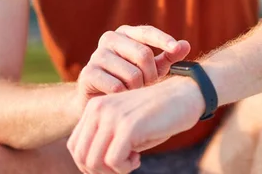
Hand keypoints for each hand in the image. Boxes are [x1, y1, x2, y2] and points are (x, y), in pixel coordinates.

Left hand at [68, 76, 204, 173]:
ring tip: (131, 161)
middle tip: (123, 165)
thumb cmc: (159, 114)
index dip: (90, 163)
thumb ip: (106, 140)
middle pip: (81, 156)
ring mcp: (113, 116)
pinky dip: (125, 168)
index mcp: (95, 107)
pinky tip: (138, 158)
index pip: (75, 145)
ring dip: (113, 171)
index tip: (114, 162)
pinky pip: (113, 161)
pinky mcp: (128, 126)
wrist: (186, 94)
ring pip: (94, 161)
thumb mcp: (126, 125)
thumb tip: (90, 167)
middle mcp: (99, 109)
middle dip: (100, 170)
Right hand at [76, 25, 190, 111]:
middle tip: (149, 85)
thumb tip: (186, 45)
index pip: (147, 32)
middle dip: (151, 75)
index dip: (163, 39)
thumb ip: (169, 56)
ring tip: (134, 92)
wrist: (99, 102)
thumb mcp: (152, 68)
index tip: (176, 48)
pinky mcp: (87, 74)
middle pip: (143, 54)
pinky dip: (124, 96)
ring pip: (132, 74)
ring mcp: (96, 55)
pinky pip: (117, 87)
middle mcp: (109, 39)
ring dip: (138, 88)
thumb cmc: (130, 81)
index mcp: (125, 33)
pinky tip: (121, 98)